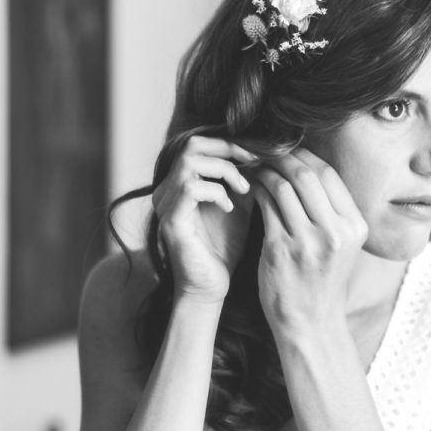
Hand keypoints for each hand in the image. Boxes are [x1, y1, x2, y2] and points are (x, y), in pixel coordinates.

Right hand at [153, 136, 255, 304]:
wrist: (212, 286)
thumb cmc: (224, 248)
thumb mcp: (240, 206)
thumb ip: (245, 180)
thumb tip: (265, 154)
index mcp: (180, 182)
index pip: (201, 143)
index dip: (231, 144)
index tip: (259, 155)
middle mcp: (167, 189)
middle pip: (192, 144)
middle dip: (228, 150)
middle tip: (254, 163)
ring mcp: (166, 204)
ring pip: (190, 163)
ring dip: (224, 171)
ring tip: (244, 189)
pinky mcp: (171, 221)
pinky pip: (190, 189)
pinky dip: (216, 192)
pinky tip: (229, 207)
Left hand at [251, 148, 367, 334]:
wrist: (310, 323)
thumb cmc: (322, 280)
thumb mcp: (342, 244)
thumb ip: (331, 210)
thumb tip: (307, 165)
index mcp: (356, 226)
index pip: (329, 175)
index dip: (305, 155)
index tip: (287, 149)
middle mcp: (336, 232)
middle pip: (307, 175)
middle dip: (282, 157)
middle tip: (265, 150)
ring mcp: (309, 242)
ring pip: (283, 187)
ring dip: (266, 171)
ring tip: (255, 166)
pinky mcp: (281, 251)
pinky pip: (266, 206)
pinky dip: (257, 190)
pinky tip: (251, 187)